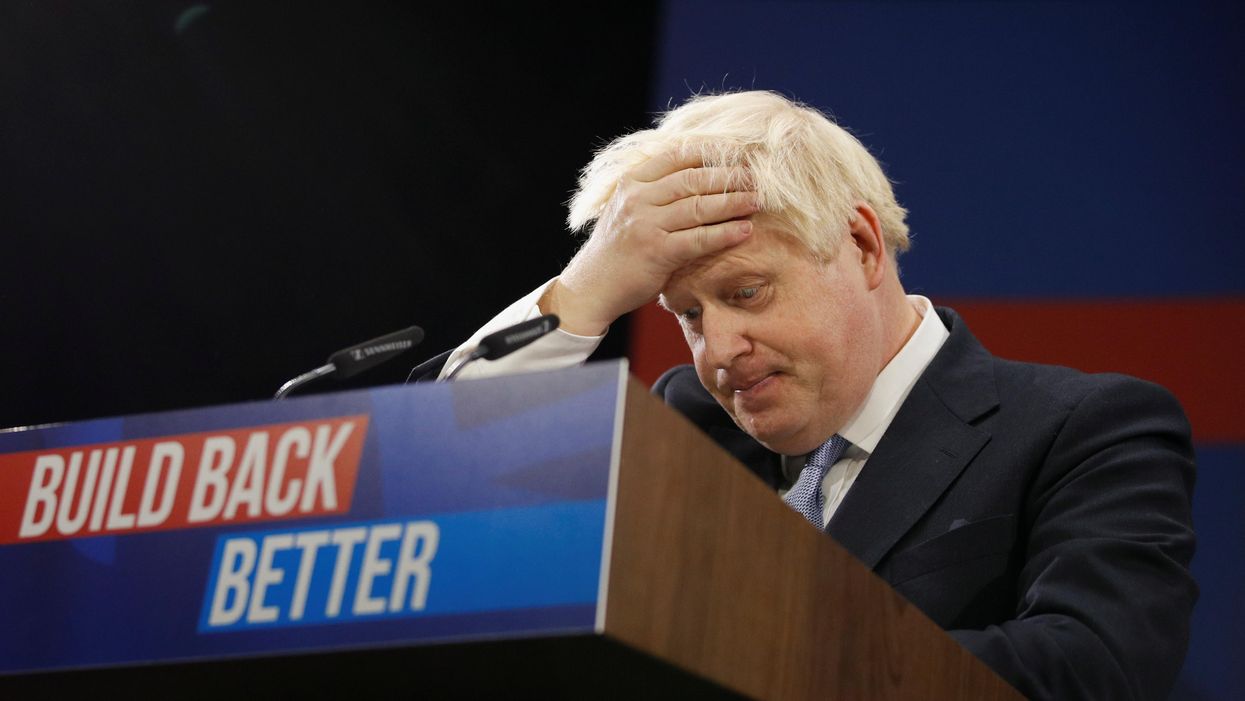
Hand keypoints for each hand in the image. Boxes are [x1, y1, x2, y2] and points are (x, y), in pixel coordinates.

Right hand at [543, 151, 757, 334]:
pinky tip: (745, 230)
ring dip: (733, 202)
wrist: (593, 286)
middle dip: (728, 176)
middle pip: (693, 179)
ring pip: (699, 207)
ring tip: (757, 200)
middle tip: (756, 177)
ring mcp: (646, 225)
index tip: (736, 152)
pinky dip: (725, 234)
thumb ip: (654, 190)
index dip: (709, 152)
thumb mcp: (628, 208)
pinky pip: (699, 239)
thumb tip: (696, 173)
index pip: (676, 157)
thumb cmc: (617, 248)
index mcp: (632, 182)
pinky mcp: (657, 253)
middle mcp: (638, 199)